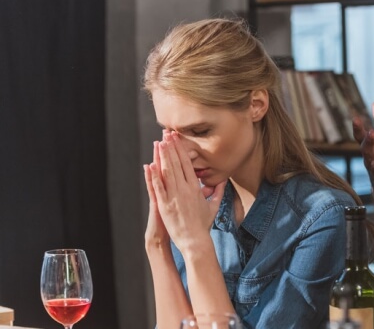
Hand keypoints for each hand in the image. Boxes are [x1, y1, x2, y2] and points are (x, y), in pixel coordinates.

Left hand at [148, 131, 225, 253]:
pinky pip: (158, 187)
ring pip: (167, 172)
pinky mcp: (165, 205)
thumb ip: (218, 191)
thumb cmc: (203, 224)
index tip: (176, 138)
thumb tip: (223, 180)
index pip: (187, 163)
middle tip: (166, 133)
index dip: (181, 149)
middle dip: (171, 147)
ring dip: (162, 156)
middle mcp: (185, 189)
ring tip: (159, 142)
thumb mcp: (213, 206)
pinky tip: (149, 165)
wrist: (195, 240)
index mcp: (195, 188)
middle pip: (176, 163)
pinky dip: (153, 176)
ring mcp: (174, 197)